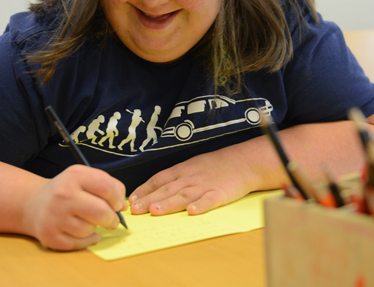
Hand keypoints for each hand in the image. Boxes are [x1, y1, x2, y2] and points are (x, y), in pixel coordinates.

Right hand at [22, 165, 126, 250]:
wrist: (33, 204)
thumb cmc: (66, 191)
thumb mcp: (84, 178)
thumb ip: (108, 185)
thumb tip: (123, 206)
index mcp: (74, 176)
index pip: (106, 187)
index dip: (118, 198)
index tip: (118, 204)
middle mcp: (63, 194)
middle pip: (101, 212)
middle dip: (112, 219)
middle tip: (111, 219)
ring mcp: (55, 216)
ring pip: (90, 229)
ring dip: (94, 228)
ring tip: (86, 221)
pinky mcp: (50, 236)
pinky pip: (80, 243)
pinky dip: (86, 240)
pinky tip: (83, 233)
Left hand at [128, 145, 258, 215]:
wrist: (242, 162)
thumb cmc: (214, 166)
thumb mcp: (191, 166)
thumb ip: (174, 178)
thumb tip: (153, 190)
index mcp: (182, 170)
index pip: (158, 180)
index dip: (144, 190)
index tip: (131, 200)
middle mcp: (190, 177)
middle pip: (167, 189)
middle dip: (150, 200)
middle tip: (135, 210)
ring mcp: (205, 185)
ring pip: (184, 195)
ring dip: (169, 203)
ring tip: (156, 211)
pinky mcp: (220, 194)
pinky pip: (209, 200)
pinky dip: (201, 206)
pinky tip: (192, 212)